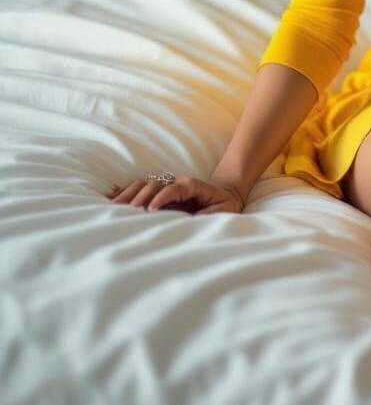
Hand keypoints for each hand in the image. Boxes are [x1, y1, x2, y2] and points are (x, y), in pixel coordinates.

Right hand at [105, 175, 245, 214]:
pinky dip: (126, 191)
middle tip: (127, 210)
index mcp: (192, 186)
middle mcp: (177, 183)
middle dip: (141, 196)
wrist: (225, 195)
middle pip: (155, 183)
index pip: (175, 188)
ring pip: (145, 183)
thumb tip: (192, 221)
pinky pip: (141, 188)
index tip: (151, 210)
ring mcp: (167, 185)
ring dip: (129, 193)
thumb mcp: (223, 211)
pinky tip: (111, 196)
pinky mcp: (161, 191)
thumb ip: (209, 215)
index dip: (162, 197)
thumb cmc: (224, 206)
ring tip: (113, 205)